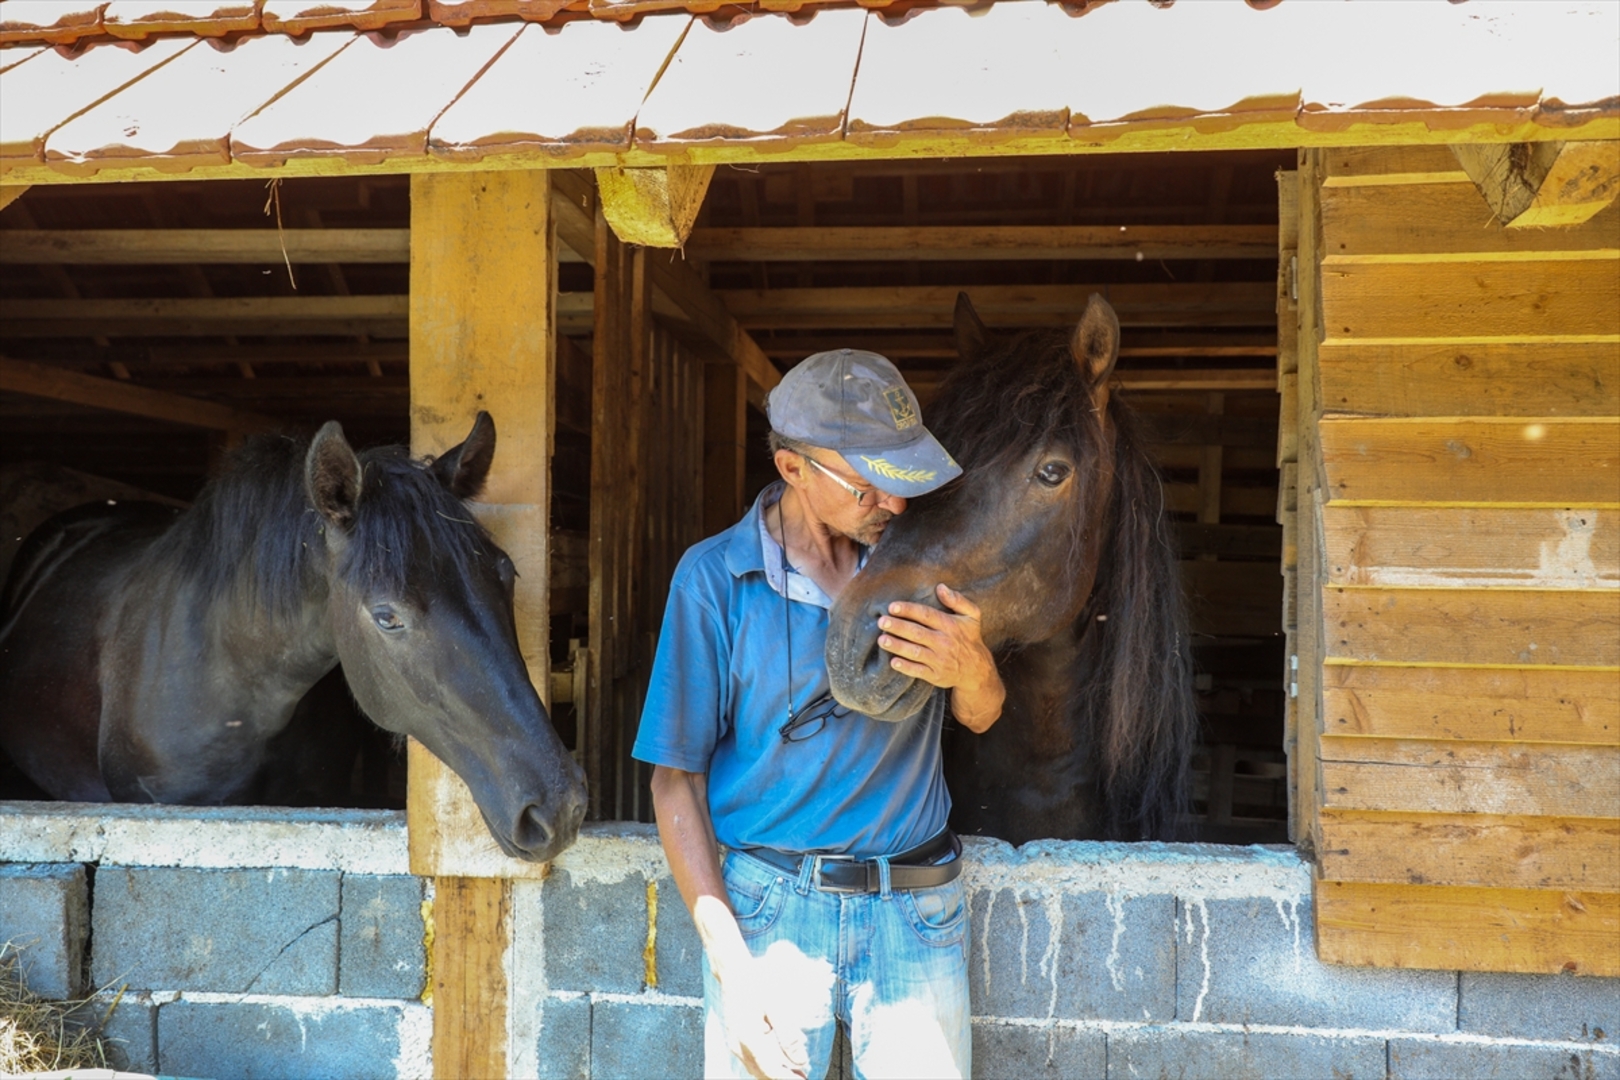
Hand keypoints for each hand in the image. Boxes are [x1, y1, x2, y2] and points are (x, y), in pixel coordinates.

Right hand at [712, 954, 809, 1079]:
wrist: (733, 973)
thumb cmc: (755, 985)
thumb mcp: (776, 1007)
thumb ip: (788, 1036)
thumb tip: (801, 1059)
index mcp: (749, 1038)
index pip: (771, 1069)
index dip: (788, 1078)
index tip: (804, 1079)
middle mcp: (738, 1045)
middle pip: (762, 1073)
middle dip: (782, 1077)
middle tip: (803, 1076)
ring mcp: (734, 1043)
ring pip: (755, 1069)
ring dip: (774, 1073)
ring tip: (795, 1071)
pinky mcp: (735, 1039)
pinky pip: (750, 1060)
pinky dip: (766, 1065)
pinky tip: (780, 1059)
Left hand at [879, 584, 1004, 730]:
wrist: (977, 670)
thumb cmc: (969, 638)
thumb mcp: (972, 616)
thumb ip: (958, 600)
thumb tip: (940, 587)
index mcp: (950, 625)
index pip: (926, 615)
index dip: (908, 610)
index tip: (892, 607)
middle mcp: (944, 642)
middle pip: (917, 633)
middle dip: (898, 627)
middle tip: (882, 622)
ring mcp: (940, 660)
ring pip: (915, 652)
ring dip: (897, 646)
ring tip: (882, 640)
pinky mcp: (936, 676)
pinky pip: (918, 671)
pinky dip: (905, 667)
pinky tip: (893, 661)